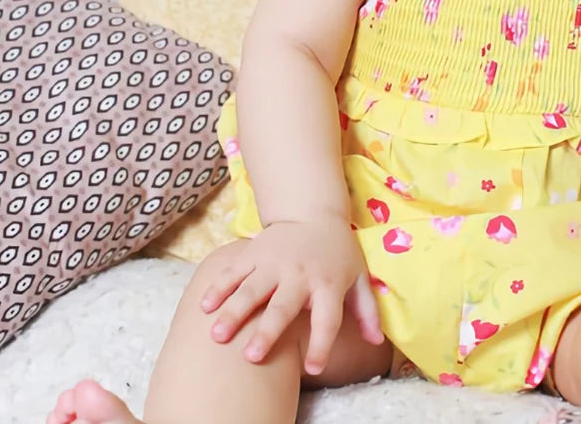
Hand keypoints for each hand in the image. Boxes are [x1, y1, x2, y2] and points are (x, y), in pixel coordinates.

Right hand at [199, 218, 383, 372]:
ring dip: (234, 312)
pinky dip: (219, 287)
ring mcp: (274, 261)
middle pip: (283, 305)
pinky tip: (205, 306)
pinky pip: (234, 270)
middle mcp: (301, 274)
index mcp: (329, 283)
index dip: (322, 343)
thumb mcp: (358, 276)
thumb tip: (376, 344)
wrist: (314, 211)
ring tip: (217, 335)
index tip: (313, 369)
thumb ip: (366, 311)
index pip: (328, 318)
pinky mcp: (254, 251)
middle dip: (267, 331)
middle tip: (251, 356)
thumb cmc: (337, 253)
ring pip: (251, 289)